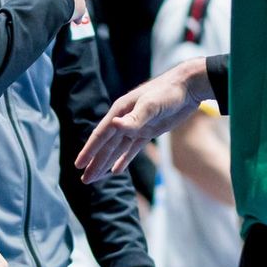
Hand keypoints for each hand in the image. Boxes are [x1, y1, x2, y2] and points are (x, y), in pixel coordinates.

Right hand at [76, 58, 213, 182]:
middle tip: (84, 180)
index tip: (78, 164)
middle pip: (106, 145)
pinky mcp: (148, 132)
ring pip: (116, 149)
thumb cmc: (167, 92)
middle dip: (95, 162)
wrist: (187, 87)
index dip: (89, 150)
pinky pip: (131, 149)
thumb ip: (134, 118)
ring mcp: (136, 127)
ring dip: (105, 163)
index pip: (101, 135)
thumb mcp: (151, 105)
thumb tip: (114, 124)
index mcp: (120, 111)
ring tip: (94, 177)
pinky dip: (123, 160)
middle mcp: (124, 120)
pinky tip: (115, 170)